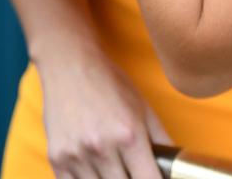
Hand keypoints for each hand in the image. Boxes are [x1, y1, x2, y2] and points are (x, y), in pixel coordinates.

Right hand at [39, 49, 172, 178]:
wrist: (69, 64)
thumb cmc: (108, 83)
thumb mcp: (143, 107)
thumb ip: (162, 141)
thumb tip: (174, 167)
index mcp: (129, 136)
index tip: (152, 178)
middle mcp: (102, 148)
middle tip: (132, 170)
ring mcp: (77, 156)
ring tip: (113, 169)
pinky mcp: (57, 158)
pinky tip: (94, 171)